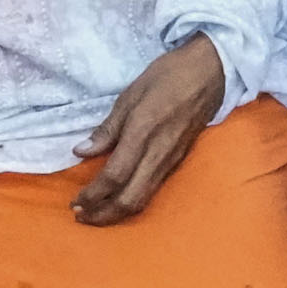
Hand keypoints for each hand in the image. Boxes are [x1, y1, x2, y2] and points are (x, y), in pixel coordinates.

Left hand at [71, 36, 225, 223]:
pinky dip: (132, 201)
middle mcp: (158, 154)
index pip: (115, 175)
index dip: (93, 194)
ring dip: (116, 212)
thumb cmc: (167, 77)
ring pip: (143, 199)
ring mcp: (170, 161)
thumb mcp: (129, 96)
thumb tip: (80, 151)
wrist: (211, 73)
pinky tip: (118, 199)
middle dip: (103, 214)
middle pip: (130, 199)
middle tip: (80, 214)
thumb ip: (106, 129)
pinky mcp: (177, 162)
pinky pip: (152, 190)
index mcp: (142, 133)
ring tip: (95, 213)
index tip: (75, 202)